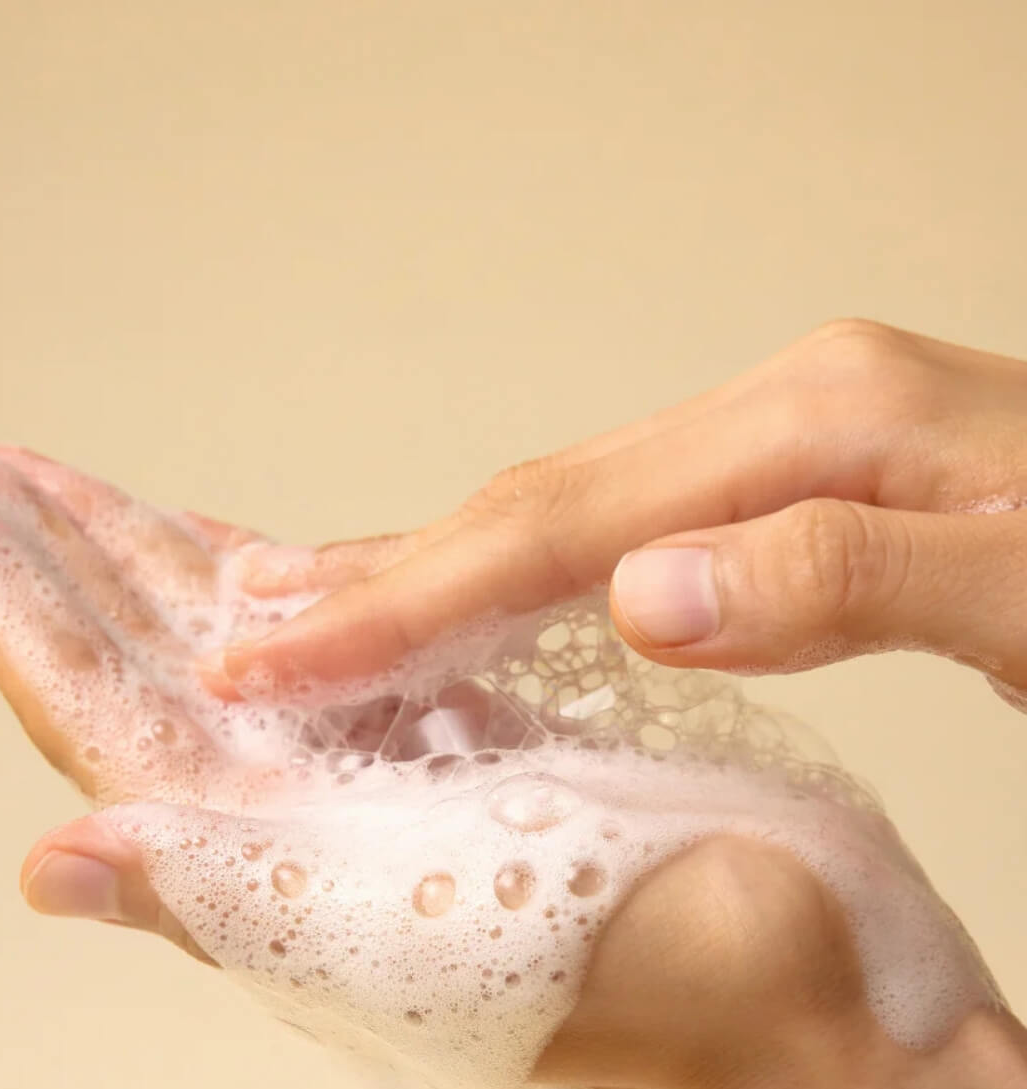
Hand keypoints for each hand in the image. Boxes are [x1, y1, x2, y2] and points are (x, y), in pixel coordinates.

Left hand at [0, 425, 948, 1088]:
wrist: (806, 1004)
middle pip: (136, 670)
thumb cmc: (665, 984)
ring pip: (225, 654)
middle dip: (39, 558)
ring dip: (135, 564)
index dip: (3, 601)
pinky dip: (271, 591)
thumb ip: (240, 905)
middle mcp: (304, 826)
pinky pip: (332, 654)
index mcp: (277, 861)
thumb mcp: (448, 948)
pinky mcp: (467, 756)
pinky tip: (237, 558)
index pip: (97, 714)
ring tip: (53, 488)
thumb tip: (49, 868)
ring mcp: (381, 789)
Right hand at [199, 320, 1026, 709]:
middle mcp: (787, 414)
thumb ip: (855, 581)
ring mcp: (788, 445)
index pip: (565, 527)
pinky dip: (526, 570)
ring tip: (317, 607)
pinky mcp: (798, 488)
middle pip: (539, 499)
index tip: (284, 663)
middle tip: (246, 637)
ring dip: (438, 568)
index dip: (412, 602)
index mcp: (820, 427)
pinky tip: (481, 595)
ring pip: (569, 508)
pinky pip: (626, 525)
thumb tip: (653, 594)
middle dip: (386, 579)